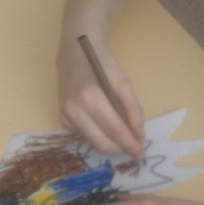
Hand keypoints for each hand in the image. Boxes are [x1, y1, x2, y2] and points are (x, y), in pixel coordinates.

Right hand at [57, 38, 144, 158]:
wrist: (74, 51)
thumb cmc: (102, 64)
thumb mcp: (123, 82)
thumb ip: (133, 109)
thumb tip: (139, 136)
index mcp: (90, 97)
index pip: (114, 129)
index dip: (129, 144)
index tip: (141, 153)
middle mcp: (74, 109)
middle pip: (101, 142)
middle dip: (121, 149)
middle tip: (135, 150)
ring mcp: (65, 115)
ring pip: (92, 142)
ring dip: (110, 144)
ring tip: (124, 138)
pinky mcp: (62, 118)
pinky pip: (84, 135)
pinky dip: (98, 135)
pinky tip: (106, 127)